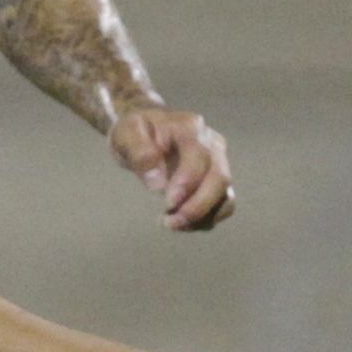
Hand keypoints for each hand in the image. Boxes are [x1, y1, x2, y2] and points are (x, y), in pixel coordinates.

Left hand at [110, 103, 234, 230]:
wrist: (144, 134)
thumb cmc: (135, 133)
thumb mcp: (125, 135)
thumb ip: (139, 153)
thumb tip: (157, 183)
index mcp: (189, 127)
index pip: (199, 155)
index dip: (188, 182)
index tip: (168, 203)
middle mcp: (212, 143)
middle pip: (219, 177)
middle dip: (197, 206)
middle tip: (170, 222)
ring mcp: (219, 163)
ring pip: (225, 195)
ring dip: (202, 216)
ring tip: (172, 223)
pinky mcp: (218, 182)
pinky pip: (223, 206)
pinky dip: (205, 220)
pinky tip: (180, 222)